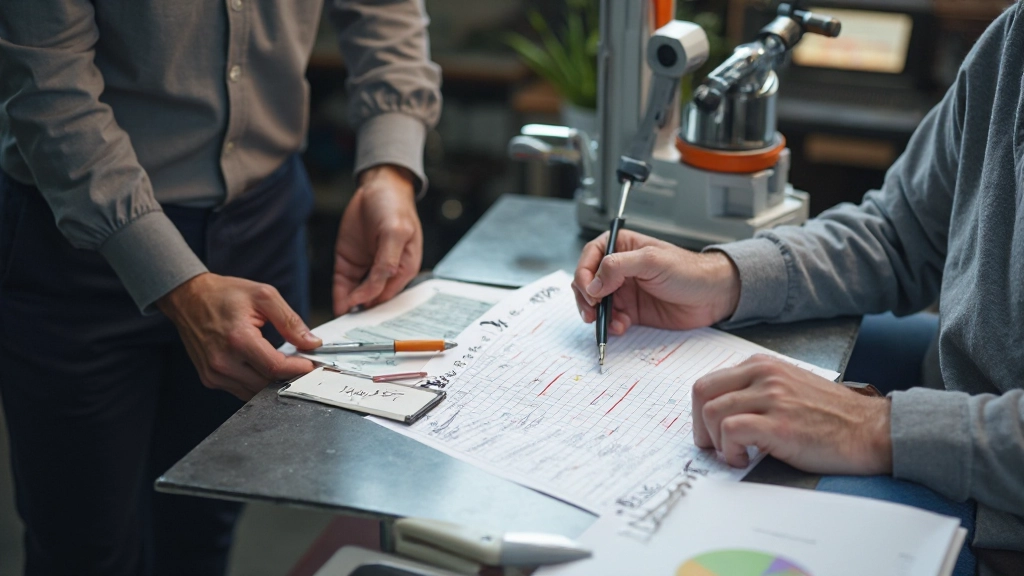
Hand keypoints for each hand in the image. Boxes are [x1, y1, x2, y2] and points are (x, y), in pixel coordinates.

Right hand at [158, 273, 321, 399]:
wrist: (188, 297)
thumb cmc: (223, 294)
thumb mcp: (264, 296)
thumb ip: (290, 321)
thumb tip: (311, 343)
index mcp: (238, 339)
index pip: (275, 367)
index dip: (298, 369)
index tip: (311, 364)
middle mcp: (223, 361)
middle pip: (267, 383)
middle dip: (289, 376)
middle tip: (301, 363)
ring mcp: (214, 374)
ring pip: (255, 392)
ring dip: (272, 382)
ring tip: (282, 363)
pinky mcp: (210, 379)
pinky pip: (241, 390)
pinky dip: (256, 382)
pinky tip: (262, 367)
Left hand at [333, 164, 422, 315]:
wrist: (378, 186)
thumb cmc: (395, 207)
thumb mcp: (395, 233)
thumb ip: (387, 262)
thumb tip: (377, 289)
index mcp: (403, 269)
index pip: (387, 294)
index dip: (373, 304)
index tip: (359, 314)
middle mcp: (385, 272)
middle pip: (372, 298)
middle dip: (361, 311)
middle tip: (346, 326)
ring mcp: (366, 268)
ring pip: (356, 294)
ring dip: (349, 306)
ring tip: (339, 320)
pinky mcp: (349, 262)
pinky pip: (343, 283)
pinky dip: (340, 295)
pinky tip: (337, 306)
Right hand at [572, 229, 740, 334]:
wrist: (712, 296)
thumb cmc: (689, 271)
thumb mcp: (652, 261)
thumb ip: (618, 267)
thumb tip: (593, 283)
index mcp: (622, 247)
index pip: (590, 256)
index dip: (584, 274)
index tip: (589, 291)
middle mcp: (619, 268)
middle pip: (587, 281)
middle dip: (585, 298)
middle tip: (592, 311)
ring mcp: (624, 290)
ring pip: (596, 303)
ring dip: (598, 314)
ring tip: (608, 322)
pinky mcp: (631, 310)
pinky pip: (612, 319)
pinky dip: (612, 325)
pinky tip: (621, 326)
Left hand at [692, 354, 892, 474]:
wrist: (873, 430)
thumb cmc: (833, 416)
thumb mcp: (789, 388)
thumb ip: (756, 391)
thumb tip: (721, 413)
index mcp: (763, 366)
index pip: (709, 382)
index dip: (701, 412)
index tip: (710, 432)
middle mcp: (764, 376)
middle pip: (702, 393)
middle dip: (700, 425)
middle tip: (713, 447)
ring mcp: (772, 398)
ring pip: (712, 412)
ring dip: (715, 442)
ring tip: (734, 455)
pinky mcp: (780, 424)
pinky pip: (731, 430)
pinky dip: (729, 451)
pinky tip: (744, 460)